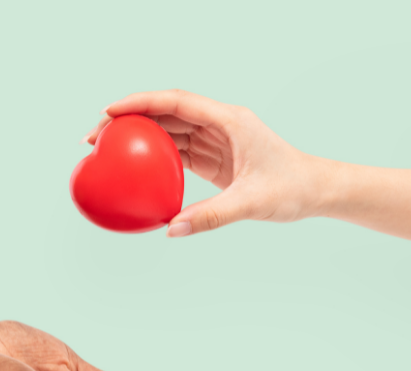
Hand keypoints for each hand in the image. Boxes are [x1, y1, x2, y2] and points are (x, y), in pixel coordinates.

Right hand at [83, 89, 338, 236]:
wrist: (315, 191)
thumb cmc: (292, 188)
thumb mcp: (252, 203)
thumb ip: (212, 216)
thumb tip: (172, 229)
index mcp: (229, 120)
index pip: (176, 102)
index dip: (140, 102)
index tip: (109, 111)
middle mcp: (220, 123)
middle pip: (165, 111)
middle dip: (129, 118)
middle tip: (95, 135)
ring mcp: (216, 139)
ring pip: (169, 129)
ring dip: (138, 136)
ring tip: (105, 149)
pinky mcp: (215, 157)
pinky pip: (178, 150)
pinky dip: (154, 156)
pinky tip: (132, 167)